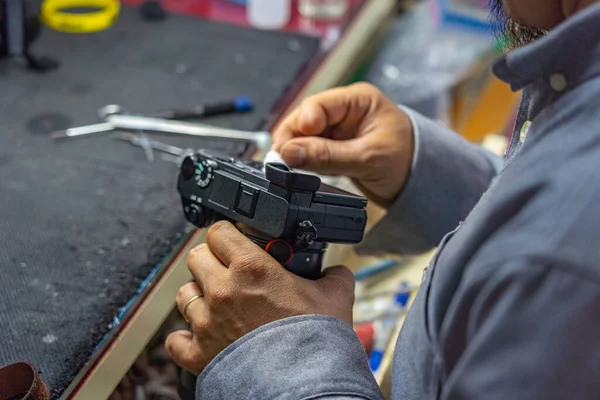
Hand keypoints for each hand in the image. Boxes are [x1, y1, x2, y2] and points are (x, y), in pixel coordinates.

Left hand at [165, 221, 354, 374]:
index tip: (235, 240)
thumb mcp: (335, 297)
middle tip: (228, 269)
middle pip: (196, 257)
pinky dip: (184, 338)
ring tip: (216, 302)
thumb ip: (333, 276)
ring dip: (197, 295)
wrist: (305, 384)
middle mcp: (222, 291)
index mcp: (251, 268)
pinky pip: (175, 340)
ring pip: (183, 293)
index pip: (219, 231)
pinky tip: (198, 336)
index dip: (228, 234)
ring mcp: (207, 323)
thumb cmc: (316, 341)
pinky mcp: (200, 354)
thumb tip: (336, 272)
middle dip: (211, 259)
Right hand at [272, 82, 414, 207]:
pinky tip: (299, 170)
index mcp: (358, 100)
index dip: (300, 125)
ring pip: (304, 136)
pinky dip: (303, 160)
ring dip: (295, 151)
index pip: (318, 105)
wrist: (420, 181)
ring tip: (288, 168)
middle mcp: (345, 111)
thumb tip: (290, 153)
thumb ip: (328, 156)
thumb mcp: (367, 158)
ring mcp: (338, 130)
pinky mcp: (334, 147)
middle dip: (292, 139)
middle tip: (280, 161)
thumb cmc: (407, 159)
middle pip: (305, 119)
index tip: (288, 147)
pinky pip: (310, 150)